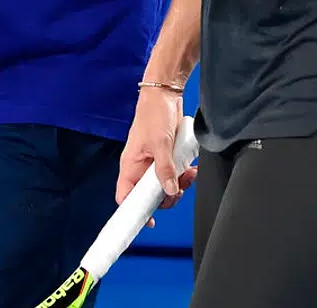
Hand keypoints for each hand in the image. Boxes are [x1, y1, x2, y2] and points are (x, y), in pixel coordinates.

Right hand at [117, 87, 197, 226]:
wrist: (164, 94)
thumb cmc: (153, 115)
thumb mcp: (160, 143)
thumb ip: (164, 169)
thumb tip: (169, 191)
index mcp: (130, 166)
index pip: (125, 197)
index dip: (135, 212)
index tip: (149, 222)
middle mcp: (140, 167)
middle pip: (150, 196)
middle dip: (167, 196)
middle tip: (179, 190)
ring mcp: (153, 162)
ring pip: (165, 186)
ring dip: (179, 184)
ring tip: (189, 174)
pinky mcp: (166, 157)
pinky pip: (174, 173)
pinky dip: (183, 174)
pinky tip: (191, 168)